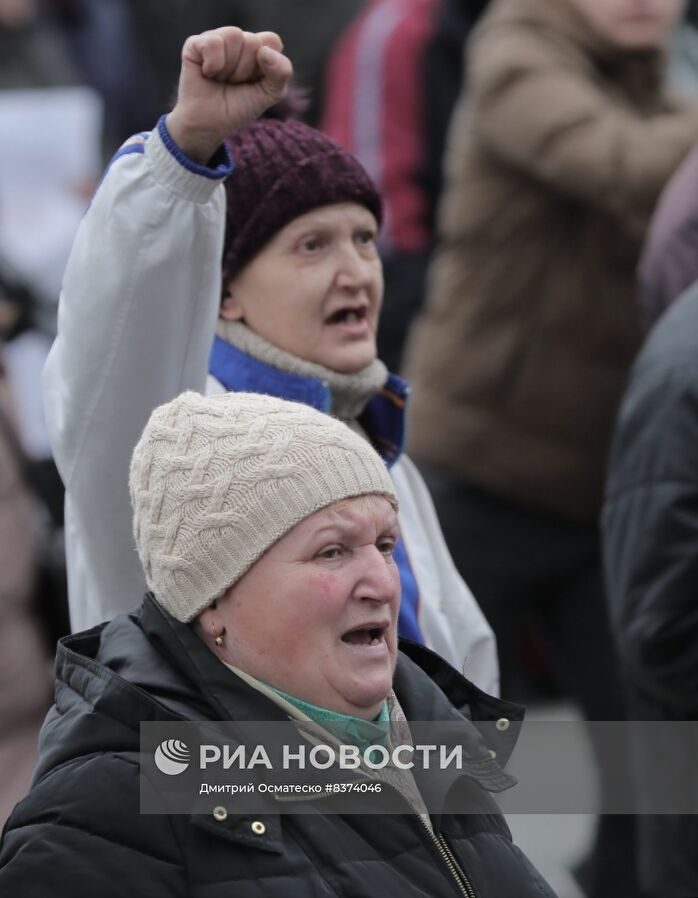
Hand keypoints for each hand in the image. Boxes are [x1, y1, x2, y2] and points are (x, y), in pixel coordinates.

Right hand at [166, 28, 292, 164]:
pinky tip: (207, 74)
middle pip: (253, 41)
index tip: (254, 82)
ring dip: (229, 68)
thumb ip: (282, 73)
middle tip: (234, 83)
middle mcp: (237, 40)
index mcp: (257, 49)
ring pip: (233, 36)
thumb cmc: (238, 108)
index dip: (267, 65)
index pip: (272, 41)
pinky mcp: (195, 44)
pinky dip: (213, 64)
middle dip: (246, 70)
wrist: (209, 124)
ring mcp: (216, 39)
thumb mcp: (269, 94)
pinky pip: (213, 43)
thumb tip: (265, 51)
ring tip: (220, 79)